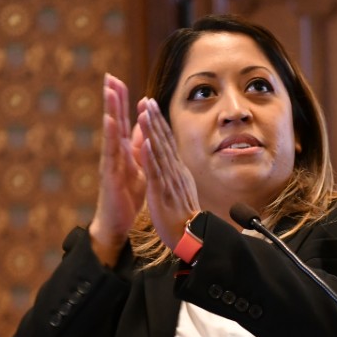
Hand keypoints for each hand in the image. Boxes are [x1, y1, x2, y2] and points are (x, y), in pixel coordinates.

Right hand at [89, 74, 145, 255]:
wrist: (117, 222)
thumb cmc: (127, 195)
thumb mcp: (137, 166)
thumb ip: (138, 146)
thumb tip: (144, 126)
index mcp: (122, 150)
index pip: (121, 120)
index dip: (120, 101)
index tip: (117, 79)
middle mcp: (113, 153)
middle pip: (113, 120)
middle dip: (112, 99)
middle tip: (109, 76)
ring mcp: (110, 163)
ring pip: (110, 132)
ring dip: (110, 111)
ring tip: (109, 92)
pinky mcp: (109, 175)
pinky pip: (111, 153)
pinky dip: (112, 136)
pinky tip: (112, 122)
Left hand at [137, 97, 198, 249]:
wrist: (191, 237)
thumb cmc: (184, 218)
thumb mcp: (181, 189)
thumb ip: (177, 173)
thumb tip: (176, 161)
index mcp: (176, 171)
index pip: (166, 142)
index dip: (158, 122)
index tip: (150, 105)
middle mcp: (174, 172)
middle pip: (163, 141)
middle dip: (154, 119)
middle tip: (145, 99)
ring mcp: (168, 181)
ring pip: (159, 151)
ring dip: (152, 130)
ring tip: (144, 111)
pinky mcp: (162, 193)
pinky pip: (156, 173)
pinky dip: (151, 157)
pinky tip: (146, 143)